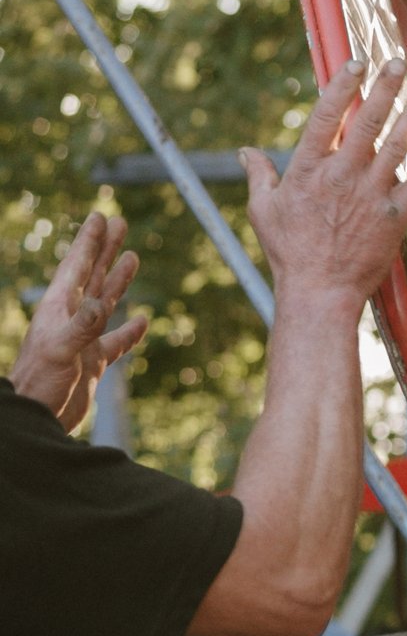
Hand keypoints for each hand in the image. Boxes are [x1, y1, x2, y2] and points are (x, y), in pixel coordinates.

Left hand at [8, 206, 149, 429]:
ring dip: (118, 280)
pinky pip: (116, 341)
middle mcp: (71, 318)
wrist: (36, 418)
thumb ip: (82, 326)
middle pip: (92, 275)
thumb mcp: (60, 350)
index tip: (100, 217)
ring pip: (105, 301)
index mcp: (59, 308)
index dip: (89, 242)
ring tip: (132, 258)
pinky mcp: (92, 362)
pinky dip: (129, 331)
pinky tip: (142, 322)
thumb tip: (101, 304)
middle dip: (106, 250)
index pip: (77, 266)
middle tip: (120, 224)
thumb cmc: (40, 382)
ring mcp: (83, 339)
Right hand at [245, 61, 406, 310]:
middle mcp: (341, 176)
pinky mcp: (394, 217)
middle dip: (384, 90)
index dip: (342, 86)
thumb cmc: (289, 252)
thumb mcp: (263, 210)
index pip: (325, 117)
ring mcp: (370, 195)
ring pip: (397, 147)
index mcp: (308, 170)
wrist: (319, 292)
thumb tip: (245, 152)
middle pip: (366, 123)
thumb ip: (258, 176)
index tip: (355, 62)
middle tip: (399, 63)